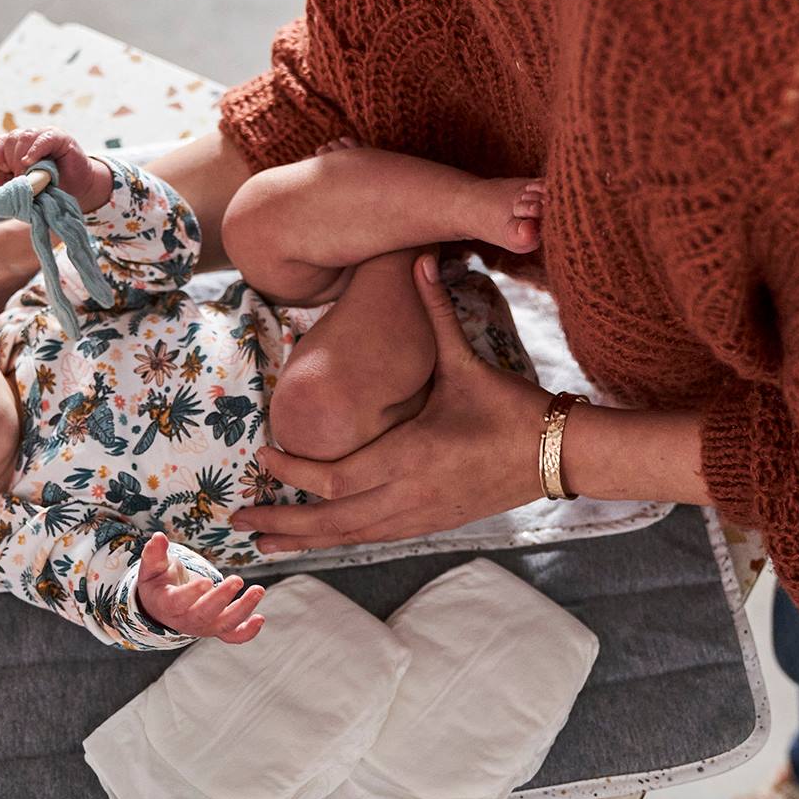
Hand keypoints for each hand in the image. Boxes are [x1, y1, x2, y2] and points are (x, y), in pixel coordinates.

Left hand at [0, 129, 108, 211]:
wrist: (77, 190)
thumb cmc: (50, 188)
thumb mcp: (22, 188)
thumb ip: (4, 183)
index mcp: (18, 146)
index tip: (5, 171)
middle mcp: (30, 138)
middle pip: (10, 138)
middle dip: (10, 160)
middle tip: (20, 177)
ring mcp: (44, 135)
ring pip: (23, 136)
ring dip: (21, 157)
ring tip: (28, 174)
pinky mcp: (59, 138)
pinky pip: (43, 138)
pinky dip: (34, 150)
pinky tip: (30, 162)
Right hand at [134, 531, 265, 643]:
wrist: (162, 606)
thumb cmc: (158, 582)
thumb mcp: (151, 567)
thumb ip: (154, 553)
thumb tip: (158, 537)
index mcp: (167, 604)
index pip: (178, 602)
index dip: (191, 594)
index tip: (206, 581)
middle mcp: (186, 620)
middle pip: (204, 615)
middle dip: (222, 599)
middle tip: (237, 580)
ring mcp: (203, 626)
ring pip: (224, 625)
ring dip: (243, 610)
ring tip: (258, 590)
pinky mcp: (217, 628)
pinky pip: (233, 635)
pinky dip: (247, 632)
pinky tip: (260, 618)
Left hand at [235, 254, 548, 550]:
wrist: (559, 453)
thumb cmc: (511, 406)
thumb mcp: (467, 361)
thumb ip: (436, 311)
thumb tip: (421, 255)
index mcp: (412, 455)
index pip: (336, 476)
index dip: (295, 471)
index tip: (264, 454)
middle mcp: (410, 494)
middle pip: (332, 519)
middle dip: (282, 522)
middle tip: (238, 519)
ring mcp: (421, 516)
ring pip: (351, 536)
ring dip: (305, 540)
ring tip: (263, 543)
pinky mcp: (433, 524)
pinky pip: (375, 538)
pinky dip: (341, 539)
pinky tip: (318, 540)